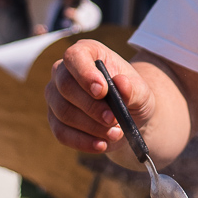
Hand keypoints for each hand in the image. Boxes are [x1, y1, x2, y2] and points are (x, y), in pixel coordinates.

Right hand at [45, 39, 153, 155]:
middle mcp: (64, 71)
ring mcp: (56, 96)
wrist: (128, 116)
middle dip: (91, 106)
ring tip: (115, 133)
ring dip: (90, 126)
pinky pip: (61, 132)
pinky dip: (82, 141)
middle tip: (113, 119)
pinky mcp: (55, 119)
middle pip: (65, 86)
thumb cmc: (132, 95)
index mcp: (86, 53)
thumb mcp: (142, 91)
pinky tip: (100, 145)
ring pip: (63, 111)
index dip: (84, 73)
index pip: (74, 57)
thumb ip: (133, 87)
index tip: (102, 91)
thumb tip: (121, 83)